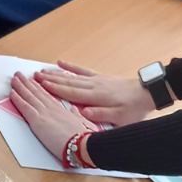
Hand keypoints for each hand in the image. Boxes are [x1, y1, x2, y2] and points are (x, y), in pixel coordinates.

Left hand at [9, 72, 95, 163]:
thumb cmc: (82, 137)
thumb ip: (75, 114)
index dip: (38, 86)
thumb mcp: (80, 122)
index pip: (46, 95)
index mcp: (60, 109)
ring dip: (20, 86)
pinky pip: (25, 107)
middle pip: (36, 92)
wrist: (81, 144)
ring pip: (29, 97)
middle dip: (27, 82)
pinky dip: (18, 99)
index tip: (33, 80)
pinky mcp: (38, 121)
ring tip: (14, 79)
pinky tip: (12, 93)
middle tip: (19, 75)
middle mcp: (51, 108)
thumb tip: (73, 110)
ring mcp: (44, 113)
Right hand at [35, 61, 153, 126]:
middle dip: (49, 80)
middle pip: (67, 83)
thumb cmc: (133, 109)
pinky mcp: (100, 78)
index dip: (54, 89)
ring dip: (55, 74)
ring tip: (41, 71)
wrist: (147, 93)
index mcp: (95, 97)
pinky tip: (61, 63)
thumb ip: (99, 115)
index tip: (39, 86)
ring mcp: (96, 80)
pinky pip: (82, 71)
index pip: (70, 93)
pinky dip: (70, 67)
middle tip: (33, 77)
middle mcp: (93, 86)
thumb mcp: (119, 118)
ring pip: (71, 76)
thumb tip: (82, 113)